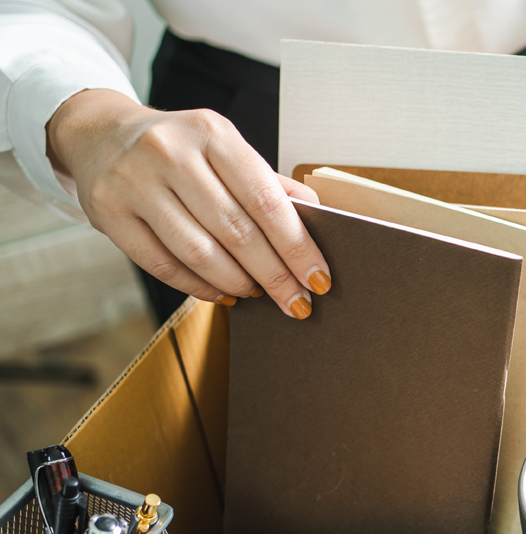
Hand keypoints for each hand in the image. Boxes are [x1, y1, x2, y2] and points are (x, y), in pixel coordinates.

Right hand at [46, 89, 328, 317]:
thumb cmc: (180, 149)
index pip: (267, 201)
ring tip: (258, 294)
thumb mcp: (225, 149)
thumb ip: (269, 182)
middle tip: (298, 303)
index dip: (298, 247)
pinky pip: (163, 266)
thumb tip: (316, 215)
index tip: (319, 279)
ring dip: (238, 284)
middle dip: (275, 277)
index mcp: (212, 133)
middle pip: (237, 232)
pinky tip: (222, 294)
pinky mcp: (109, 213)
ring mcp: (135, 182)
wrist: (101, 135)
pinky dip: (199, 287)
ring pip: (200, 253)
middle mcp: (171, 153)